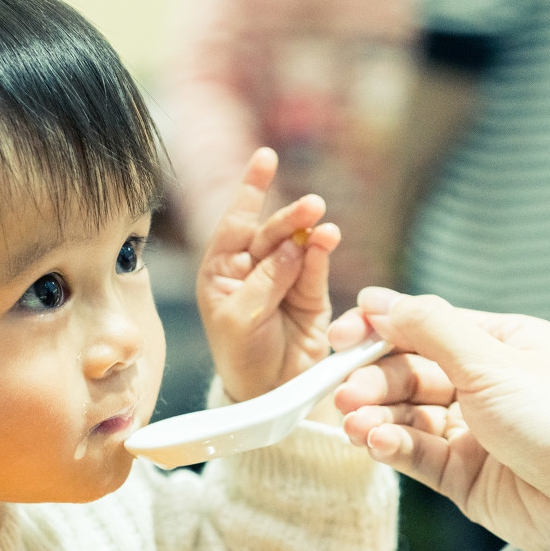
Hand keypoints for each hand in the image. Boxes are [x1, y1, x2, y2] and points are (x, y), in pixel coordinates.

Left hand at [198, 147, 340, 401]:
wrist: (267, 392)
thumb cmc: (240, 355)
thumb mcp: (241, 319)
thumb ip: (266, 281)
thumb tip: (294, 245)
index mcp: (221, 270)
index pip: (235, 222)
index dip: (251, 190)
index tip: (266, 158)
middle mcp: (252, 269)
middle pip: (271, 231)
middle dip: (290, 217)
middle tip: (312, 206)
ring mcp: (283, 278)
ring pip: (298, 245)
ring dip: (310, 232)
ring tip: (323, 226)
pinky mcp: (311, 294)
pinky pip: (316, 267)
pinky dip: (322, 253)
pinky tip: (327, 240)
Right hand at [329, 287, 549, 550]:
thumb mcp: (491, 361)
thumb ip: (428, 328)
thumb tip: (379, 300)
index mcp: (500, 345)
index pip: (425, 329)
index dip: (380, 332)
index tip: (343, 338)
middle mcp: (485, 385)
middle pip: (408, 373)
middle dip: (373, 382)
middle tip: (347, 393)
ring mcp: (472, 430)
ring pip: (405, 415)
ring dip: (375, 416)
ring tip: (356, 424)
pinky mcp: (461, 473)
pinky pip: (415, 452)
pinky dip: (391, 446)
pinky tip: (378, 442)